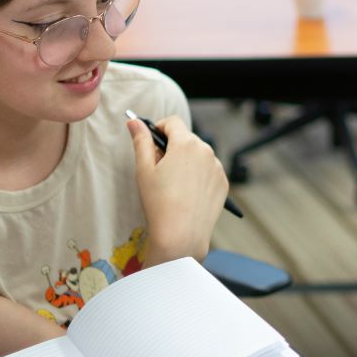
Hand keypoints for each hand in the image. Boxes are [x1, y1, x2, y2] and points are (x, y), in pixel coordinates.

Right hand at [128, 114, 227, 264]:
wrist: (181, 235)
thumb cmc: (159, 202)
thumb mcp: (144, 169)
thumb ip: (141, 141)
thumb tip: (134, 121)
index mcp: (186, 143)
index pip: (172, 122)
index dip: (159, 128)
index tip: (152, 142)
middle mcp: (206, 151)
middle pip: (186, 138)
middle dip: (173, 147)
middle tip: (159, 168)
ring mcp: (217, 168)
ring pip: (199, 155)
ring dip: (187, 161)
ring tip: (174, 185)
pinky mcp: (223, 184)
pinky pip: (209, 171)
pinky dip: (199, 175)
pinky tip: (187, 193)